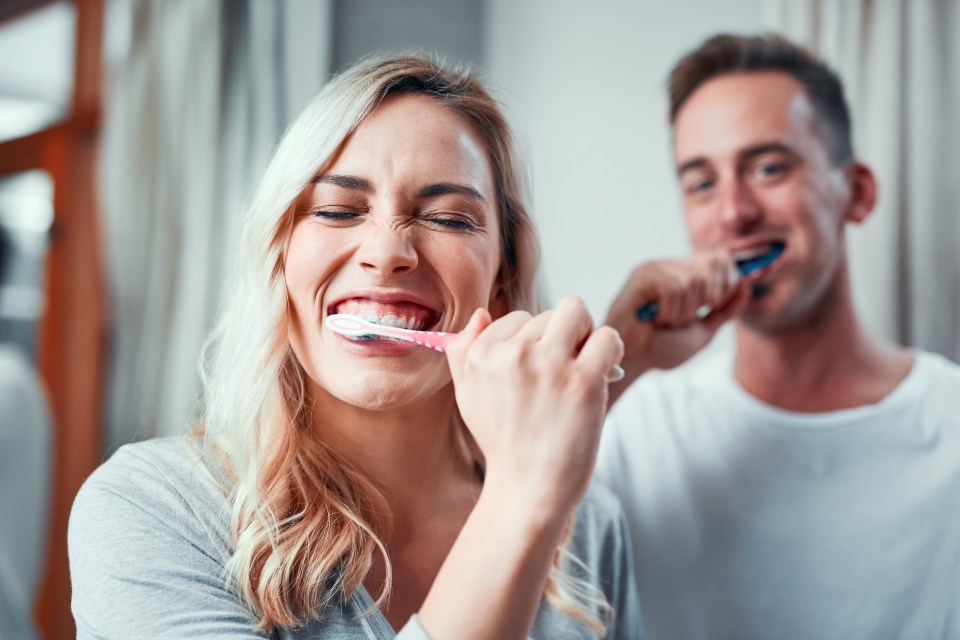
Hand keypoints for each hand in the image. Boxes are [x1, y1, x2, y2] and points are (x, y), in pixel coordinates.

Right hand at [445, 296, 623, 515]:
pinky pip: (607, 337)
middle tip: (565, 370)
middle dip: (561, 337)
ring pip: (577, 312)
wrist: (527, 489)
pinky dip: (611, 350)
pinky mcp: (583, 381)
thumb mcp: (468, 395)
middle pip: (549, 314)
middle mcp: (513, 354)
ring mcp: (549, 366)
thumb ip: (465, 351)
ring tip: (585, 365)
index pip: (518, 318)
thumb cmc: (503, 442)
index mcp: (482, 355)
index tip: (540, 369)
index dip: (535, 342)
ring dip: (586, 335)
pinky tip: (604, 373)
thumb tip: (481, 313)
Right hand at [605, 249, 750, 396]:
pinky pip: (675, 289)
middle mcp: (673, 266)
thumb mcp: (704, 330)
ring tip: (667, 322)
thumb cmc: (662, 347)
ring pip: (695, 281)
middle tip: (687, 318)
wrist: (634, 361)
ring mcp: (658, 268)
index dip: (730, 280)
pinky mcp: (644, 275)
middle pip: (714, 264)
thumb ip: (726, 309)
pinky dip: (670, 312)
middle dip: (709, 298)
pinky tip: (655, 319)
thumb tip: (747, 285)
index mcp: (687, 275)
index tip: (715, 305)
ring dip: (685, 313)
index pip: (722, 259)